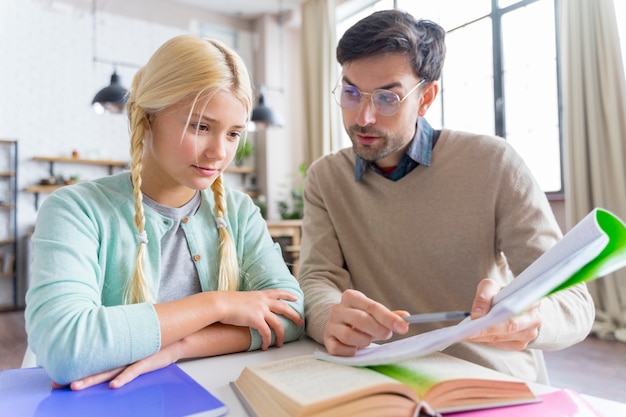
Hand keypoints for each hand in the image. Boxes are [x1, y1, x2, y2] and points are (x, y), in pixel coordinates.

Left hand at [51, 342, 182, 390]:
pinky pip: (131, 372)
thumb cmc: (152, 345)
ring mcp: (131, 359)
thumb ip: (117, 348)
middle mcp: (120, 356)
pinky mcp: (145, 362)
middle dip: (75, 377)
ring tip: (75, 386)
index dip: (74, 369)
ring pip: (108, 371)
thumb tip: (100, 350)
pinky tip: (113, 386)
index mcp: (115, 353)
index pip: (91, 362)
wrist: (175, 339)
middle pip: (94, 369)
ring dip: (91, 379)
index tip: (55, 376)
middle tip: (56, 384)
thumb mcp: (132, 346)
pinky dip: (122, 378)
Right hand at [217, 289, 303, 349]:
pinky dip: (267, 341)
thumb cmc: (225, 302)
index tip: (296, 298)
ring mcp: (261, 310)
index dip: (288, 295)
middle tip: (300, 322)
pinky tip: (265, 346)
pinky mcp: (256, 320)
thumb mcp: (241, 298)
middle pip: (284, 308)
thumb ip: (249, 303)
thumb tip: (249, 310)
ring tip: (281, 344)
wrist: (220, 303)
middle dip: (294, 316)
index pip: (278, 292)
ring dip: (281, 335)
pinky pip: (266, 333)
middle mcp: (263, 301)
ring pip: (278, 324)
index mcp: (260, 294)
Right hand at [323, 289, 408, 356]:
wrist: (337, 322)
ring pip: (349, 336)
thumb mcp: (373, 312)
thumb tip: (406, 318)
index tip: (404, 328)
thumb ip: (389, 315)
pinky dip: (351, 351)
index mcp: (351, 297)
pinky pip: (340, 349)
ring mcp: (330, 325)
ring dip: (364, 341)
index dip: (389, 318)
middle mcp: (337, 309)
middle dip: (378, 330)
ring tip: (368, 340)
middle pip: (361, 320)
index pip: (372, 307)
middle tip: (387, 335)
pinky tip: (355, 347)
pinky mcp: (327, 340)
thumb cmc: (360, 317)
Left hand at [465, 278, 541, 349]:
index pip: (512, 310)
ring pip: (502, 338)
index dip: (496, 315)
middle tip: (466, 331)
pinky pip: (500, 345)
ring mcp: (530, 334)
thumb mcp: (492, 287)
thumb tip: (477, 315)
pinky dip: (486, 340)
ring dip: (482, 336)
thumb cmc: (503, 294)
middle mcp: (534, 318)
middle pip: (508, 327)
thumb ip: (484, 296)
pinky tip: (475, 336)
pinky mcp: (521, 344)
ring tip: (466, 333)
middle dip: (485, 330)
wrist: (513, 303)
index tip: (476, 320)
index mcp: (531, 300)